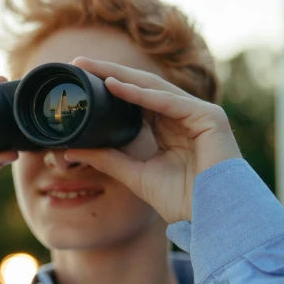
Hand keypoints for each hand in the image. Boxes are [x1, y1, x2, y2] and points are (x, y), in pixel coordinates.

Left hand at [64, 58, 241, 223]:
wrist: (213, 220)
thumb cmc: (182, 201)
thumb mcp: (134, 174)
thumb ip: (107, 158)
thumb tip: (71, 150)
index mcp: (169, 126)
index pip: (135, 98)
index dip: (109, 86)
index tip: (80, 78)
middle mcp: (184, 115)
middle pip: (142, 86)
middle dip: (110, 73)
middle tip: (79, 63)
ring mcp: (199, 113)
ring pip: (153, 87)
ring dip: (121, 76)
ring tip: (92, 69)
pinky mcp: (210, 117)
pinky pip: (169, 101)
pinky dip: (141, 95)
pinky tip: (116, 87)